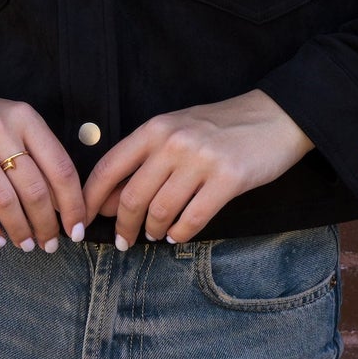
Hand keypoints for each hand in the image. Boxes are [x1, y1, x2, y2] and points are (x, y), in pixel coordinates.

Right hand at [0, 65, 85, 251]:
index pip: (60, 167)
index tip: (77, 229)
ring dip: (19, 230)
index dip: (73, 204)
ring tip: (25, 245)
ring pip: (4, 200)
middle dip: (46, 224)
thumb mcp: (9, 123)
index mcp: (24, 116)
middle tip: (50, 244)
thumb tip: (64, 205)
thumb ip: (36, 154)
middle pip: (34, 188)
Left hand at [81, 89, 314, 247]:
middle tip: (124, 241)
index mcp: (155, 128)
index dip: (91, 199)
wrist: (274, 117)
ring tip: (156, 234)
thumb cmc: (220, 126)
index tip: (83, 221)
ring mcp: (202, 161)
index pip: (109, 167)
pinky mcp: (228, 180)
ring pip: (161, 212)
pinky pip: (193, 220)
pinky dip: (180, 234)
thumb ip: (145, 158)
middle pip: (132, 197)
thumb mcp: (176, 129)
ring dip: (154, 231)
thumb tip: (112, 199)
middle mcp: (174, 142)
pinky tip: (178, 234)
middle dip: (123, 226)